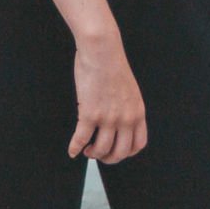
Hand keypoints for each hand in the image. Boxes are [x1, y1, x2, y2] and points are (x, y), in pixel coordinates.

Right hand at [70, 34, 147, 164]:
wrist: (102, 50)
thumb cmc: (112, 64)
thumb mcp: (129, 90)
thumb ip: (128, 107)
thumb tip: (119, 121)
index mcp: (138, 112)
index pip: (138, 145)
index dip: (126, 153)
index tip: (116, 152)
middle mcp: (126, 118)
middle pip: (120, 152)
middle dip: (108, 158)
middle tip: (98, 154)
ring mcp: (108, 118)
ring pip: (101, 149)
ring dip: (92, 153)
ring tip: (86, 149)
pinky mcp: (90, 114)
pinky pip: (81, 139)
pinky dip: (75, 148)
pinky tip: (72, 150)